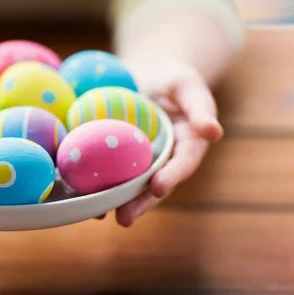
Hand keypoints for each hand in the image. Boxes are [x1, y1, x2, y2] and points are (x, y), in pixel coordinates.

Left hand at [110, 61, 223, 226]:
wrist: (148, 76)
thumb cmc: (172, 79)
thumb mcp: (188, 86)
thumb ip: (199, 107)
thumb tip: (213, 132)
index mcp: (188, 146)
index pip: (183, 164)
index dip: (172, 177)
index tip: (159, 188)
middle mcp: (166, 160)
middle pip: (154, 185)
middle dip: (140, 203)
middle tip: (125, 218)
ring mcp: (142, 161)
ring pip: (131, 185)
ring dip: (116, 201)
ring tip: (99, 215)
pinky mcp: (120, 157)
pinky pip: (109, 171)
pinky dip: (96, 182)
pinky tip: (80, 194)